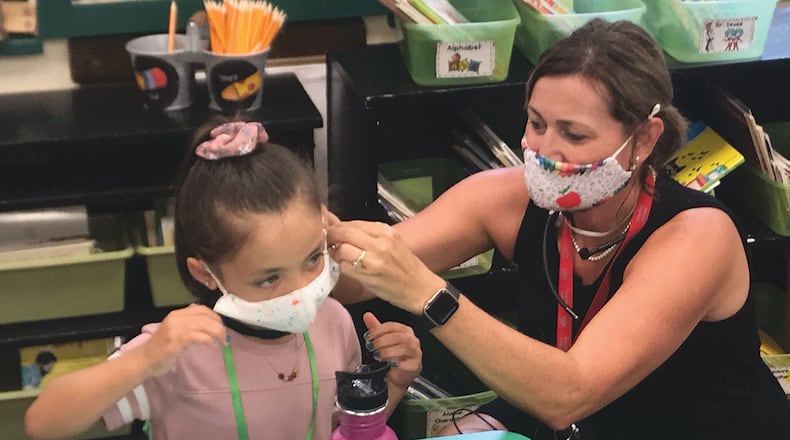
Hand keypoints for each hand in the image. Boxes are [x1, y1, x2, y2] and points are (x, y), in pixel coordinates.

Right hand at [139, 304, 227, 376]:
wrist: (143, 360)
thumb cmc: (161, 349)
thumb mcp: (175, 332)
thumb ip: (189, 327)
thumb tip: (211, 327)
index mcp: (177, 314)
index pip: (201, 309)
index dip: (215, 317)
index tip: (221, 327)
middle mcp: (176, 318)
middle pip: (205, 316)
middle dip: (219, 325)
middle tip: (225, 337)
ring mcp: (175, 328)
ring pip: (203, 324)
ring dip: (217, 332)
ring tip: (223, 341)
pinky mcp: (175, 340)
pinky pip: (196, 335)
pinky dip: (208, 339)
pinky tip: (212, 345)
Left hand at [327, 219, 444, 313]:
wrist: (420, 288)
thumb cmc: (406, 267)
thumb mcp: (392, 242)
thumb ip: (369, 235)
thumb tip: (343, 229)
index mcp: (385, 231)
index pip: (352, 223)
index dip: (337, 226)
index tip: (331, 230)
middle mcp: (380, 242)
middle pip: (344, 233)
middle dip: (331, 237)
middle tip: (328, 242)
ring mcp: (373, 259)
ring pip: (342, 250)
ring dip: (337, 254)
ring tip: (340, 257)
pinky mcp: (368, 276)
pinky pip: (345, 268)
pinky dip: (343, 268)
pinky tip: (350, 269)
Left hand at [362, 312, 420, 389]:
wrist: (395, 377)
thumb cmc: (391, 357)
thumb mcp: (382, 341)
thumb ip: (376, 328)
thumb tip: (367, 315)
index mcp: (406, 331)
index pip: (393, 326)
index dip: (379, 330)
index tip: (368, 336)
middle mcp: (412, 341)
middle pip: (398, 337)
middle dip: (382, 341)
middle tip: (371, 347)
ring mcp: (416, 353)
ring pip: (404, 349)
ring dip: (387, 352)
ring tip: (377, 356)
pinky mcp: (416, 366)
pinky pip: (408, 364)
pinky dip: (397, 364)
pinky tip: (388, 365)